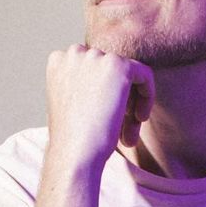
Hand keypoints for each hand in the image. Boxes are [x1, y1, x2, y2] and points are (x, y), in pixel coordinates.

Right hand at [45, 45, 154, 168]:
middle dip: (120, 99)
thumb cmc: (72, 140)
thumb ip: (85, 86)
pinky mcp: (118, 65)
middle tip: (123, 131)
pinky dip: (147, 95)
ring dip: (132, 103)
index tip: (106, 118)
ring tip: (129, 133)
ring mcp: (96, 56)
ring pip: (128, 74)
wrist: (74, 153)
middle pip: (110, 70)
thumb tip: (110, 82)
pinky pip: (144, 74)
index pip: (93, 69)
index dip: (102, 94)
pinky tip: (140, 119)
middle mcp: (74, 53)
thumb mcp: (72, 105)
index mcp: (58, 61)